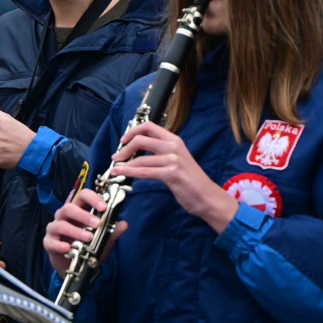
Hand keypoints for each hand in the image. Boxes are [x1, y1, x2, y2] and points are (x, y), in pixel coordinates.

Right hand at [44, 189, 127, 276]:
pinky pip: (51, 241)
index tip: (104, 206)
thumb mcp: (103, 239)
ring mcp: (55, 228)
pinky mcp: (49, 242)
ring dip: (75, 230)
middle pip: (69, 208)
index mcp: (79, 210)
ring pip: (60, 224)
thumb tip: (124, 224)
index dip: (93, 198)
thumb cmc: (88, 246)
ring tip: (88, 237)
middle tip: (97, 223)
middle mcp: (65, 216)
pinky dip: (60, 244)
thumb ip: (112, 231)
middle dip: (83, 215)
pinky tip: (69, 248)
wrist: (75, 265)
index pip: (83, 196)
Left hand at [109, 122, 237, 233]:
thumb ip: (161, 153)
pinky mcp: (171, 174)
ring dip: (124, 163)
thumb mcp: (177, 160)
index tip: (123, 140)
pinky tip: (122, 174)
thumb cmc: (191, 181)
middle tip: (117, 157)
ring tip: (115, 169)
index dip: (133, 131)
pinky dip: (130, 172)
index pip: (149, 126)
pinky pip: (145, 171)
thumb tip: (138, 151)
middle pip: (141, 139)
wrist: (207, 196)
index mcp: (174, 140)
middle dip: (124, 148)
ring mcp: (173, 159)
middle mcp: (174, 146)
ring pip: (140, 157)